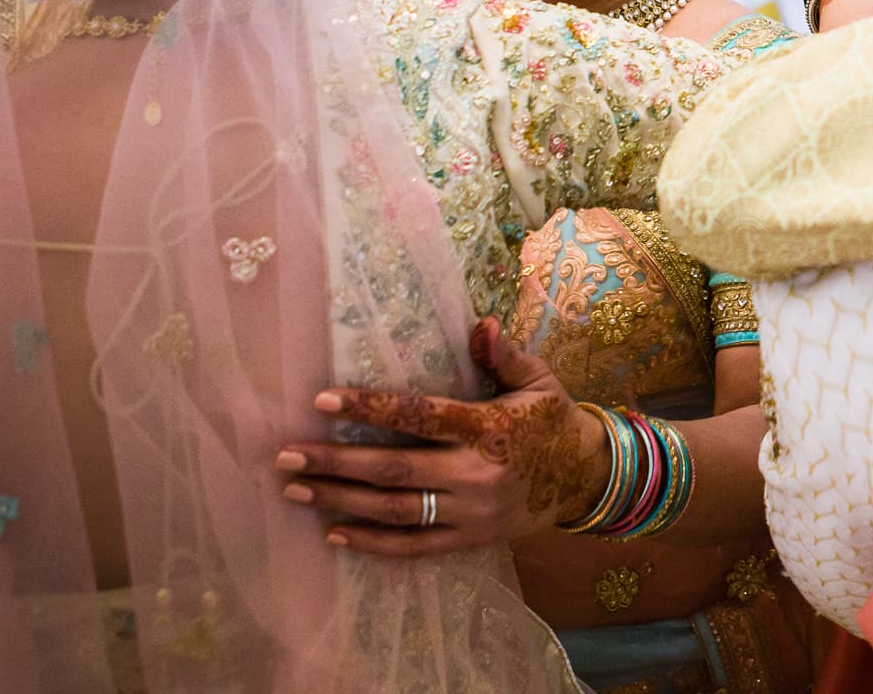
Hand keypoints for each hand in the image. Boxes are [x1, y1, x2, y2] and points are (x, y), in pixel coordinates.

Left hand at [275, 318, 608, 555]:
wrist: (586, 479)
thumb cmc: (554, 422)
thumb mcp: (540, 381)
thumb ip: (506, 355)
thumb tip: (482, 325)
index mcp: (488, 426)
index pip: (420, 415)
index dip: (370, 407)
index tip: (322, 398)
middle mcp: (474, 472)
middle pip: (394, 468)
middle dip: (335, 462)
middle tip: (286, 454)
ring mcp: (469, 512)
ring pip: (395, 509)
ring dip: (340, 500)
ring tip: (295, 489)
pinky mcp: (468, 539)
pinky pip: (414, 547)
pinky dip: (372, 543)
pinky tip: (334, 533)